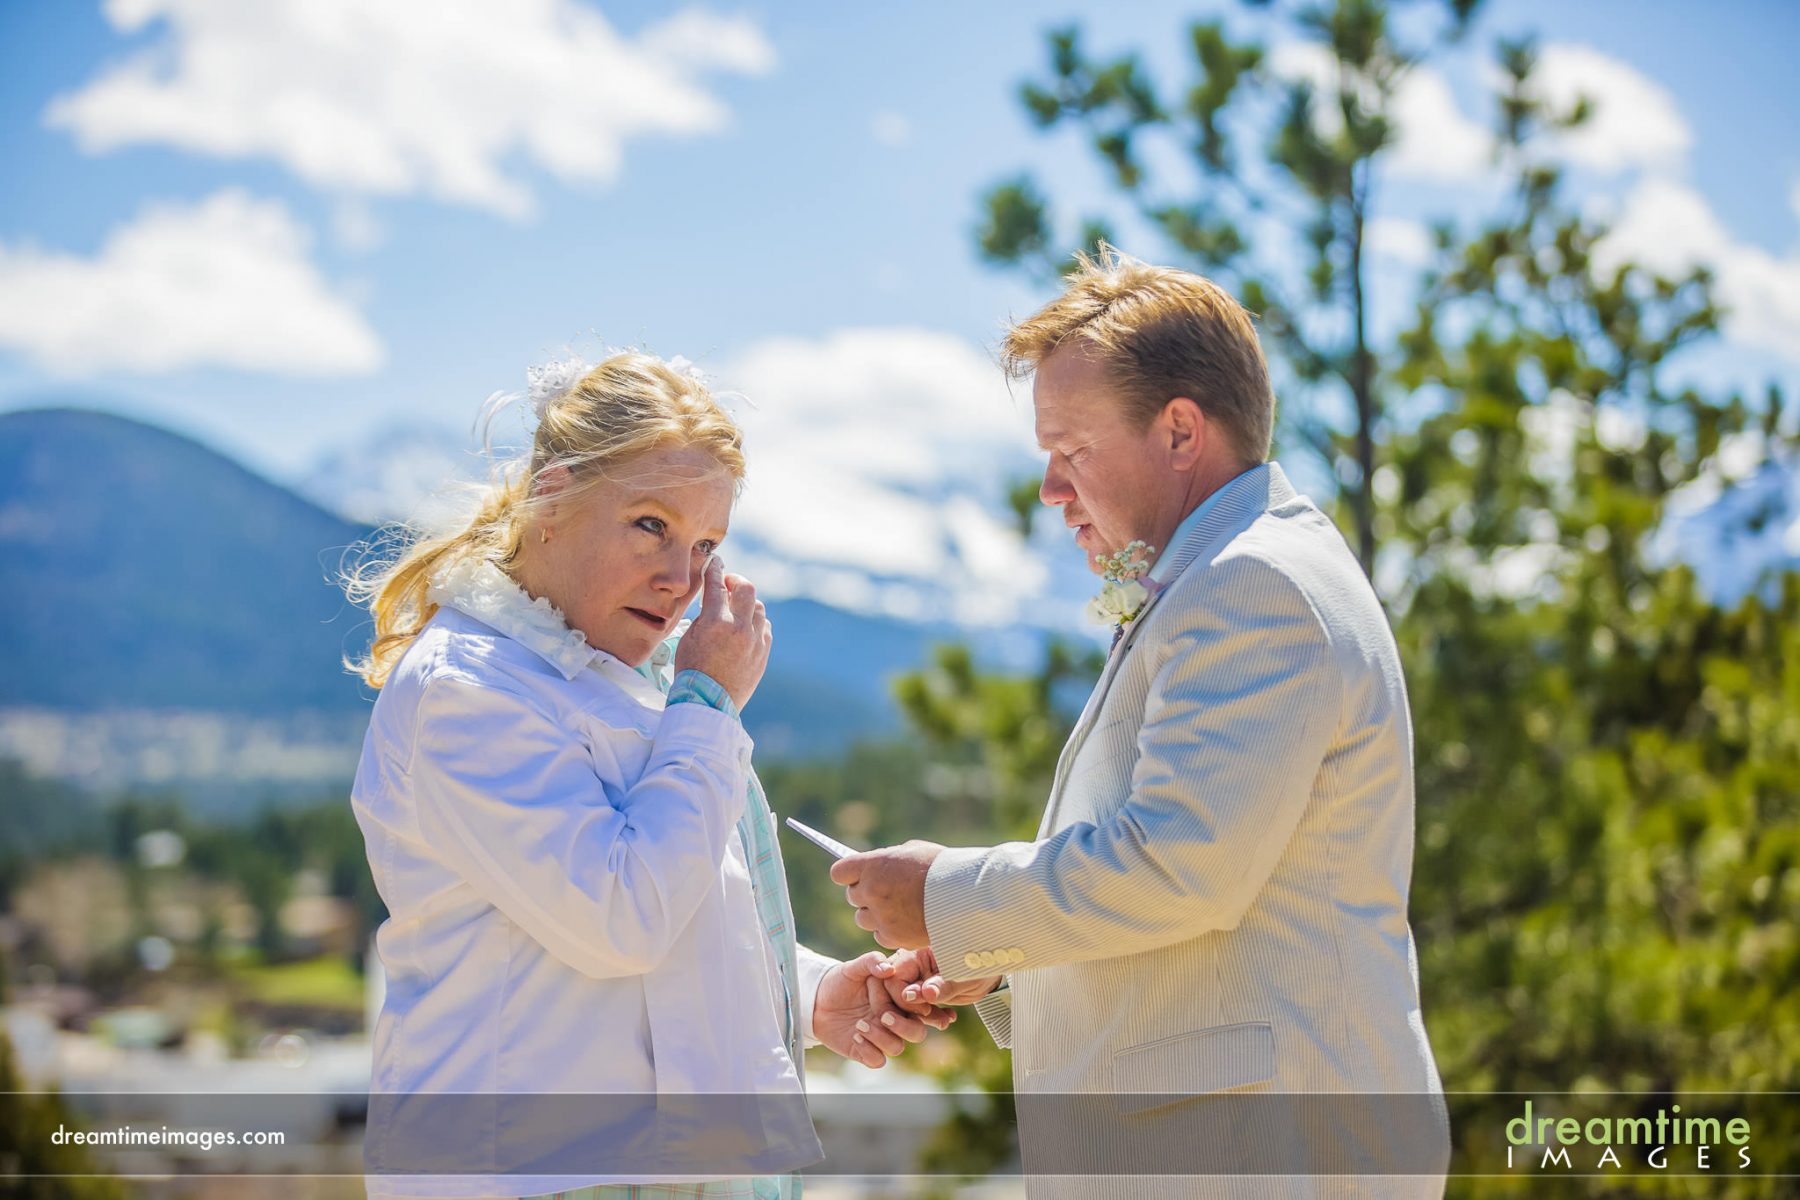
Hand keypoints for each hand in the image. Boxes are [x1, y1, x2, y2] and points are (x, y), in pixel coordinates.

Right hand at [673, 557, 770, 708]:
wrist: (708, 704)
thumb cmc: (692, 672)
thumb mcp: (688, 639)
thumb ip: (704, 616)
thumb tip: (715, 599)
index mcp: (716, 623)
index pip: (716, 584)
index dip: (714, 569)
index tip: (714, 562)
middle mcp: (739, 628)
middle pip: (746, 589)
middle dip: (736, 581)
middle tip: (728, 584)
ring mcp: (754, 641)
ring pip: (759, 608)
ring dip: (747, 604)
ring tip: (735, 609)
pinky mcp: (763, 654)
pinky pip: (765, 628)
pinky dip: (756, 623)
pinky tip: (746, 627)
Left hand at [812, 951, 953, 1067]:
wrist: (816, 1000)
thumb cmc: (841, 981)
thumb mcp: (854, 967)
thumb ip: (871, 962)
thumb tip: (888, 969)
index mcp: (899, 999)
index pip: (921, 1006)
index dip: (920, 1005)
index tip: (907, 998)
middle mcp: (895, 1020)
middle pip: (917, 1032)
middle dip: (904, 1027)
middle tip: (883, 1015)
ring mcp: (881, 1037)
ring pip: (897, 1047)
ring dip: (881, 1038)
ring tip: (860, 1025)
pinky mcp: (866, 1051)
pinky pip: (878, 1060)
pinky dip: (869, 1051)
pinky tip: (855, 1036)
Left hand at [829, 840, 943, 949]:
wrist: (967, 894)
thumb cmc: (942, 868)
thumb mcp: (913, 852)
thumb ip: (889, 861)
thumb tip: (876, 868)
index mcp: (873, 866)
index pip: (840, 872)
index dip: (849, 874)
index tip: (858, 874)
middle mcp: (871, 891)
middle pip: (852, 896)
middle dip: (865, 894)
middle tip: (885, 891)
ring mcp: (881, 916)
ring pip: (863, 919)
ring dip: (875, 914)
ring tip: (897, 908)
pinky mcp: (894, 937)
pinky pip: (880, 935)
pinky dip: (889, 931)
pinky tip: (907, 921)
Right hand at [886, 946, 1002, 1008]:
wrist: (990, 971)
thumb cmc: (977, 967)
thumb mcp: (962, 977)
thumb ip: (942, 985)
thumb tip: (924, 994)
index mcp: (916, 954)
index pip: (892, 977)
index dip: (903, 997)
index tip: (923, 1010)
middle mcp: (911, 967)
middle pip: (892, 992)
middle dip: (909, 1011)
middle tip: (932, 1018)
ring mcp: (915, 980)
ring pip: (903, 1004)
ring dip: (920, 1018)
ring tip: (943, 1021)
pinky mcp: (922, 993)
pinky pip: (915, 1009)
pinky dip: (929, 1018)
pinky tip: (946, 1019)